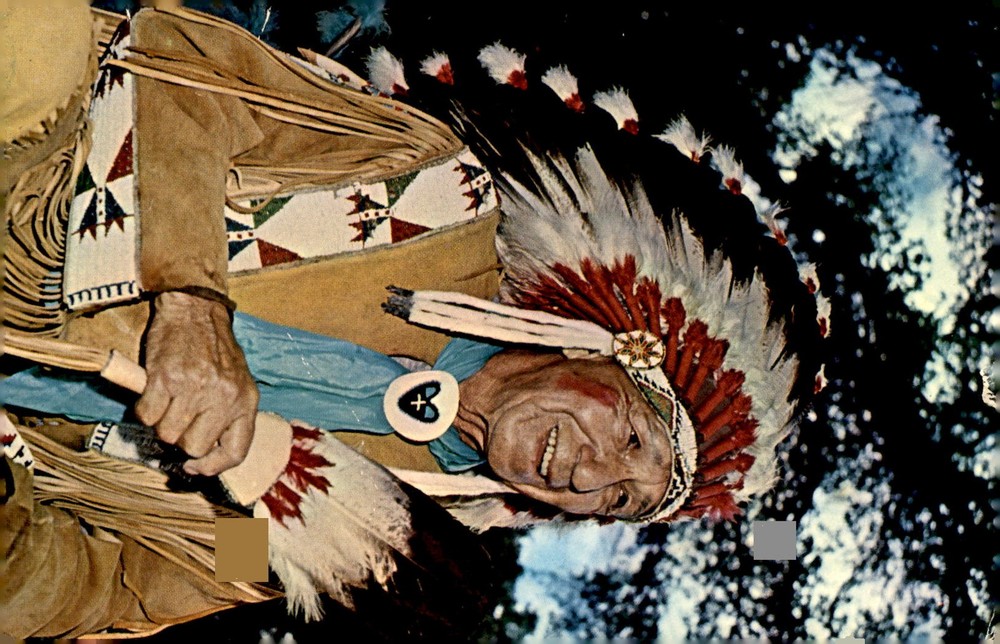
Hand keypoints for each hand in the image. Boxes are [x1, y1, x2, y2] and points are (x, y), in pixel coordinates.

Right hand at [135, 291, 258, 475]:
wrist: (195, 310)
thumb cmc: (214, 350)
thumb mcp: (237, 383)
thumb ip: (228, 416)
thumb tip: (204, 459)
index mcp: (245, 401)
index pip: (235, 453)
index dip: (213, 467)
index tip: (195, 466)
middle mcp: (223, 397)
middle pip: (194, 448)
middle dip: (182, 438)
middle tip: (180, 416)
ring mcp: (194, 389)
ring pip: (167, 435)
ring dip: (162, 422)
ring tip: (169, 400)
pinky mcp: (165, 379)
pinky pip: (147, 416)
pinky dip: (145, 409)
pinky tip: (154, 392)